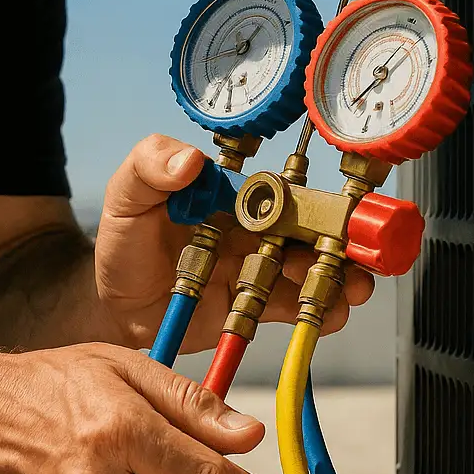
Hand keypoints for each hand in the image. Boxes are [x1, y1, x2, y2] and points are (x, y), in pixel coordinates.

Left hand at [94, 134, 375, 352]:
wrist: (113, 303)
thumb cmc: (122, 241)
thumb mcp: (127, 196)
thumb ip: (150, 167)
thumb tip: (189, 160)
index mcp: (229, 194)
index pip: (279, 189)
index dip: (312, 197)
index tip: (337, 207)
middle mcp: (251, 227)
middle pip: (306, 229)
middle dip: (339, 239)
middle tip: (361, 253)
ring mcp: (256, 266)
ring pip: (307, 267)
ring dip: (337, 275)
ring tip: (354, 288)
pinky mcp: (254, 304)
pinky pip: (292, 305)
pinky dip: (318, 310)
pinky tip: (334, 313)